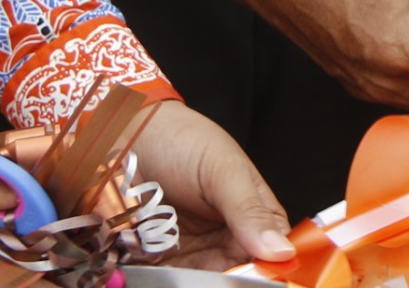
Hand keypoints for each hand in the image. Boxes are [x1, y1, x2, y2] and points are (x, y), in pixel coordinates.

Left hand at [128, 100, 293, 267]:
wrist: (127, 135)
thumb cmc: (183, 141)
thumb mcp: (223, 170)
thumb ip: (249, 212)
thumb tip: (281, 250)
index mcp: (253, 213)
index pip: (271, 252)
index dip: (266, 269)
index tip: (252, 275)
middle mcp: (226, 236)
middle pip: (237, 273)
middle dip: (227, 279)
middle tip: (210, 269)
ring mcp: (192, 249)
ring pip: (203, 280)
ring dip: (195, 281)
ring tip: (180, 260)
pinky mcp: (159, 259)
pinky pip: (168, 279)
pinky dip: (167, 281)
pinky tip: (164, 276)